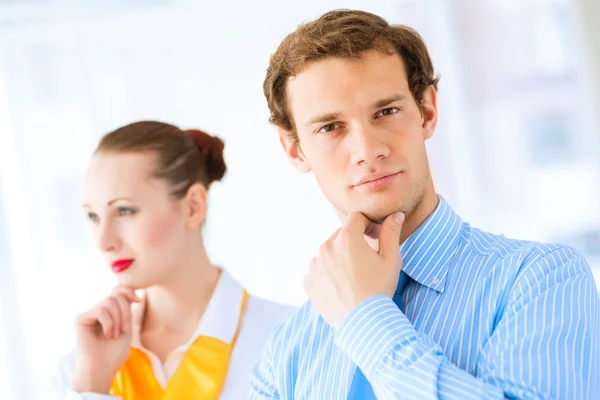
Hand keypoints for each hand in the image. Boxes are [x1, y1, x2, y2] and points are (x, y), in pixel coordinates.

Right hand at [72, 286, 139, 393]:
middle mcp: (99, 311)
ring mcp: (89, 314)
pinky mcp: (81, 319)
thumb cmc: (114, 352)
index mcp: (110, 312)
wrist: (102, 368)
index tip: (137, 300)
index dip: (128, 291)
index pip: (118, 290)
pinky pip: (100, 310)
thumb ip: (127, 308)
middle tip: (124, 329)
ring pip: (109, 301)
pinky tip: (107, 334)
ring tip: (114, 335)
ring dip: (117, 319)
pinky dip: (108, 322)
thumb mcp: (127, 326)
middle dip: (125, 312)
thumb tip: (133, 292)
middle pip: (116, 295)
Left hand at [304, 212, 404, 327]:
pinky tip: (340, 286)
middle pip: (341, 235)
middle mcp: (326, 247)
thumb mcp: (391, 259)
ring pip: (328, 253)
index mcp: (347, 238)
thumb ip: (391, 233)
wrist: (364, 322)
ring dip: (338, 258)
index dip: (367, 225)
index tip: (374, 237)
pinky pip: (318, 271)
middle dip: (352, 242)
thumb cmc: (379, 289)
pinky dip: (327, 274)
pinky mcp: (308, 281)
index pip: (356, 219)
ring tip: (352, 276)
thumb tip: (395, 214)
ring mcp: (315, 265)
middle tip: (365, 261)